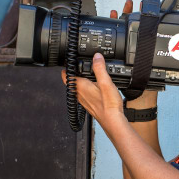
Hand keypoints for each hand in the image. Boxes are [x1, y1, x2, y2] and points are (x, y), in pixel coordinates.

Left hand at [62, 0, 156, 117]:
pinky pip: (84, 95)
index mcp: (81, 87)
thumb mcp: (106, 82)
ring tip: (88, 76)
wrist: (113, 121)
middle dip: (75, 74)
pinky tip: (95, 89)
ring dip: (81, 82)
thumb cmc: (109, 105)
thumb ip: (100, 68)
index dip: (66, 68)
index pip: (66, 76)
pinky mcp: (90, 106)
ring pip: (77, 89)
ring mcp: (84, 101)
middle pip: (72, 82)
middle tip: (79, 66)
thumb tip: (96, 57)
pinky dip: (87, 90)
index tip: (69, 62)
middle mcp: (79, 94)